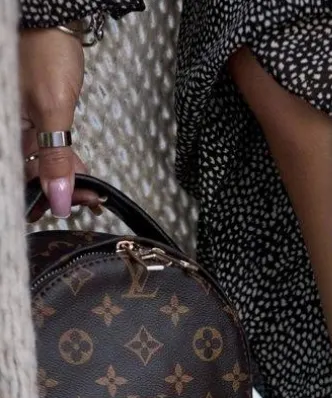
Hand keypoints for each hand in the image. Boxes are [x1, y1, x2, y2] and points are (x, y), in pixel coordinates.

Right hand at [19, 28, 101, 219]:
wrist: (55, 22)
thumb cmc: (45, 52)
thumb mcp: (53, 109)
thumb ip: (56, 157)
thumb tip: (58, 197)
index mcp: (5, 129)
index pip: (21, 177)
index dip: (44, 196)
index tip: (70, 207)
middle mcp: (10, 130)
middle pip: (31, 174)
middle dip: (59, 192)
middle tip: (87, 203)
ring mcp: (23, 126)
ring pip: (43, 165)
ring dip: (67, 182)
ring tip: (90, 196)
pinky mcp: (39, 121)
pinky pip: (51, 150)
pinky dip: (67, 165)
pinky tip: (81, 178)